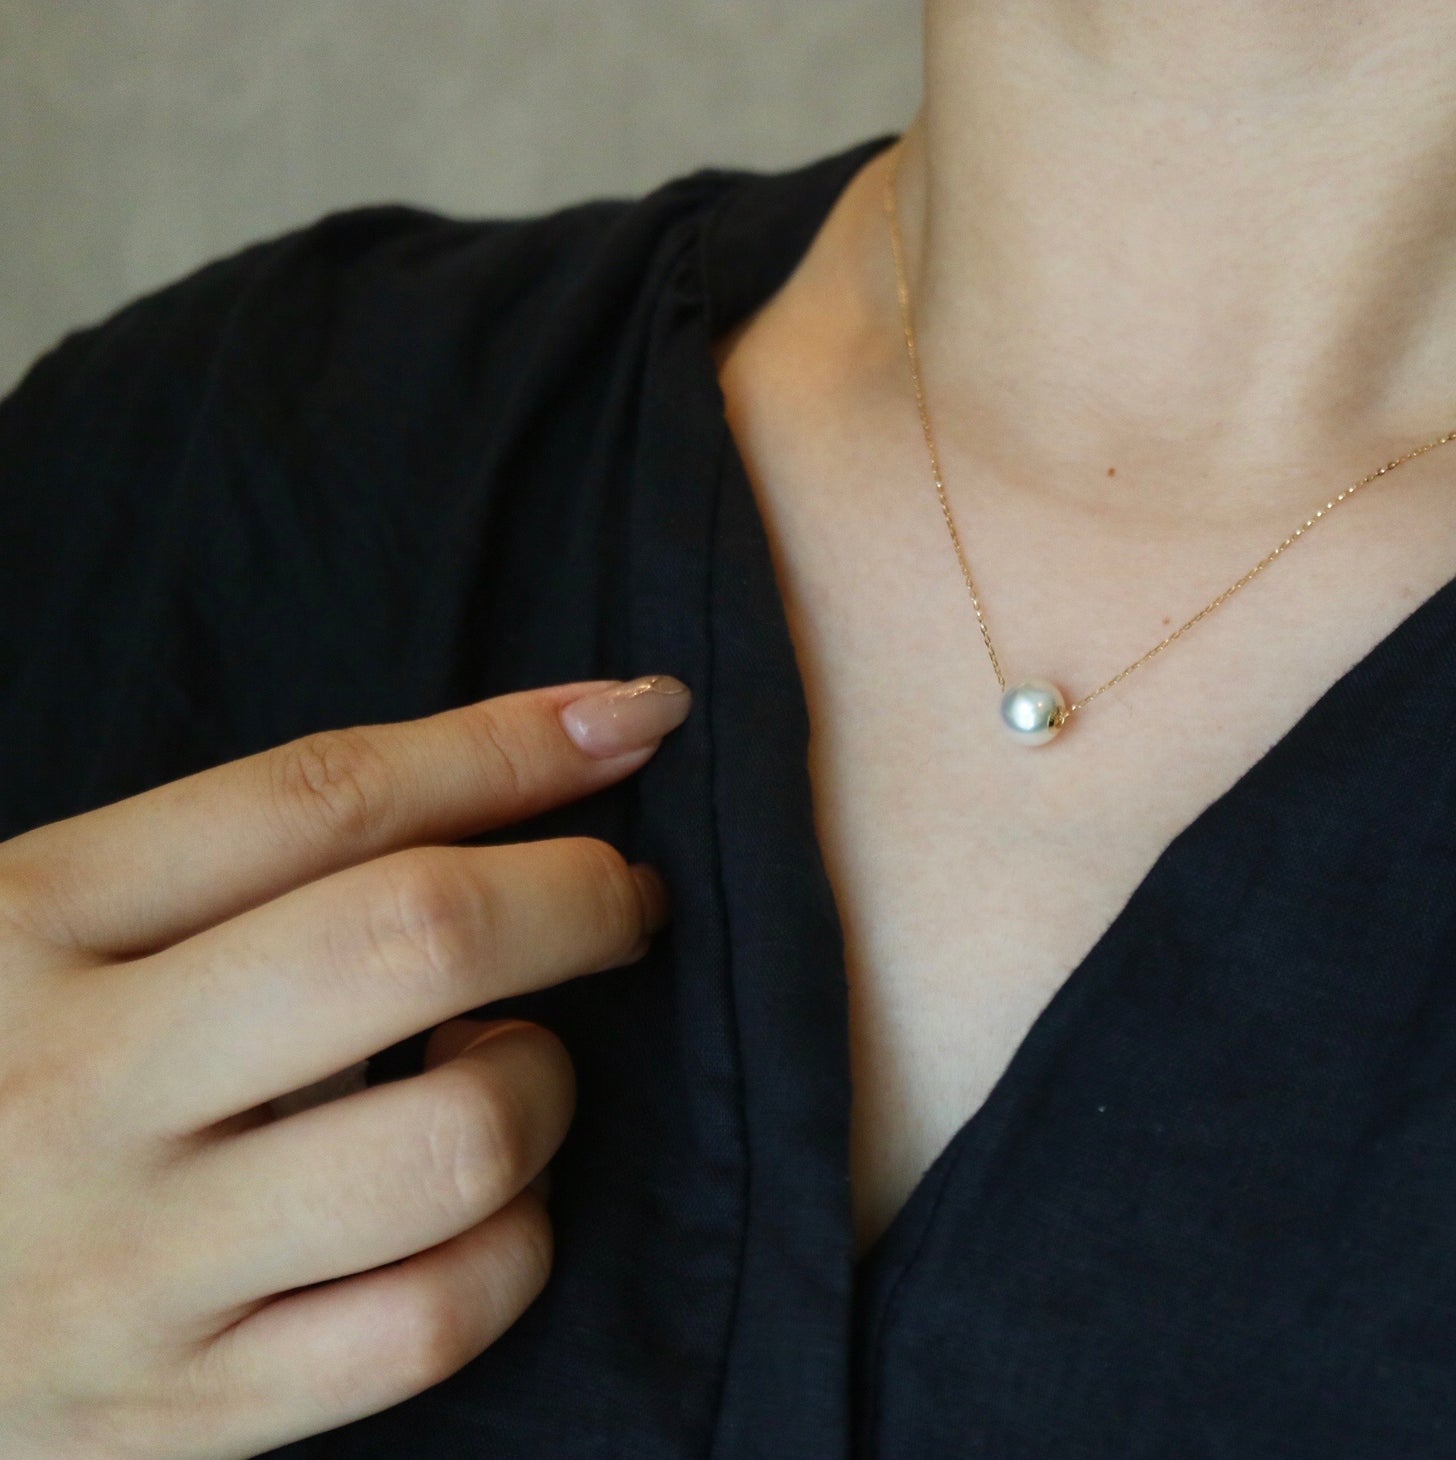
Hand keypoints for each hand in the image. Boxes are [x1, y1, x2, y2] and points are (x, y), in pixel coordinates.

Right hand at [0, 675, 691, 1458]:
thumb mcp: (57, 934)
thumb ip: (245, 862)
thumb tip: (542, 760)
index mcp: (29, 923)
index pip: (325, 796)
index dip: (514, 745)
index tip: (632, 719)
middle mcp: (73, 1085)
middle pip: (417, 938)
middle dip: (578, 898)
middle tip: (615, 904)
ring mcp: (129, 1265)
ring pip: (460, 1140)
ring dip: (540, 1084)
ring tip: (501, 1069)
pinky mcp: (182, 1412)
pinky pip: (437, 1319)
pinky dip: (511, 1244)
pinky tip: (477, 1209)